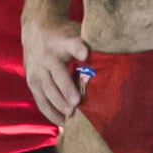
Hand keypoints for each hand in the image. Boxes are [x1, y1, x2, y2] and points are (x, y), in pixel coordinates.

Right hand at [21, 7, 89, 122]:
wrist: (36, 29)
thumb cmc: (65, 34)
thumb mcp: (76, 32)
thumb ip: (92, 45)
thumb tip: (121, 58)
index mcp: (63, 42)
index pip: (72, 44)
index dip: (78, 48)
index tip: (85, 53)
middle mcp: (49, 57)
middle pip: (58, 74)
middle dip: (66, 89)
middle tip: (77, 102)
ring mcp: (38, 70)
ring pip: (48, 90)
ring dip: (59, 104)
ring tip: (71, 116)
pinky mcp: (32, 82)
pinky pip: (41, 100)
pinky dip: (51, 112)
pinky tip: (62, 123)